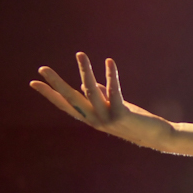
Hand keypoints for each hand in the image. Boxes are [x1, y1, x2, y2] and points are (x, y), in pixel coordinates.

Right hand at [30, 53, 173, 148]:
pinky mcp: (122, 115)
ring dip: (85, 71)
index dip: (50, 94)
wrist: (159, 137)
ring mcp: (108, 119)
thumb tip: (87, 84)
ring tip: (80, 54)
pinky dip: (111, 75)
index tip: (34, 83)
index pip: (66, 106)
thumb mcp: (115, 109)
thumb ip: (101, 97)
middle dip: (56, 83)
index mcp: (91, 119)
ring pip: (92, 92)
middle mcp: (96, 121)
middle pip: (72, 99)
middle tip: (42, 68)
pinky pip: (115, 92)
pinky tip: (109, 62)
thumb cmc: (136, 122)